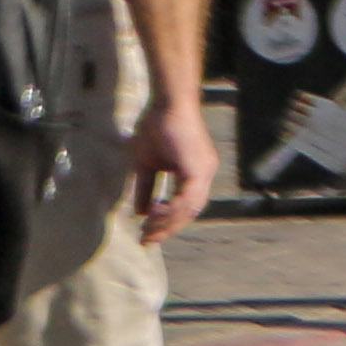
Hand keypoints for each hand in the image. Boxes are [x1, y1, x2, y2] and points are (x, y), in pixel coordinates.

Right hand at [128, 86, 213, 244]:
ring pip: (190, 208)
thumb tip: (140, 212)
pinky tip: (154, 215)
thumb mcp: (146, 164)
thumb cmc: (156, 127)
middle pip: (190, 211)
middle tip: (148, 241)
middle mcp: (205, 174)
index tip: (150, 234)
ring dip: (168, 223)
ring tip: (148, 232)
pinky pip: (186, 198)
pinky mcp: (198, 169)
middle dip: (168, 228)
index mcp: (196, 173)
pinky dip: (171, 210)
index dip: (169, 221)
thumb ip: (146, 188)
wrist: (167, 103)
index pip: (186, 205)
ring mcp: (204, 171)